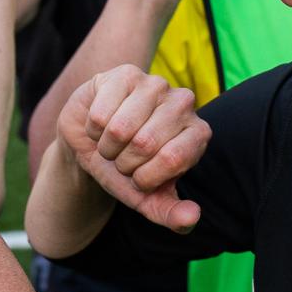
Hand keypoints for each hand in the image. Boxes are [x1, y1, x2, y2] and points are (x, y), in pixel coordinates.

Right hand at [57, 65, 208, 232]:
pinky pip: (100, 114)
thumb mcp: (148, 198)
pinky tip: (100, 124)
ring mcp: (155, 83)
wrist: (94, 146)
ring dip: (107, 147)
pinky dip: (93, 130)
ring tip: (111, 143)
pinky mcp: (125, 74)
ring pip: (120, 128)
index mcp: (198, 133)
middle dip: (124, 162)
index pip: (173, 158)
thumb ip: (172, 214)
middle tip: (123, 159)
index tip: (140, 177)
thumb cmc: (127, 170)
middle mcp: (184, 102)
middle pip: (145, 143)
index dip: (146, 176)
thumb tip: (191, 218)